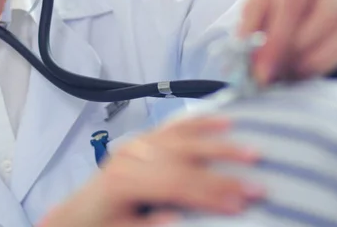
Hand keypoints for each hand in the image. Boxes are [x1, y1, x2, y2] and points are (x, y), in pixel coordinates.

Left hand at [38, 116, 264, 226]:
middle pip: (185, 160)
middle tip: (258, 185)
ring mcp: (138, 144)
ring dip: (219, 144)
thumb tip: (180, 217)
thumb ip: (150, 224)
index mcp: (124, 180)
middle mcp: (132, 156)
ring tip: (252, 149)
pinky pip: (172, 127)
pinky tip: (222, 121)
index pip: (175, 185)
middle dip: (223, 173)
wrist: (78, 213)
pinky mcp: (142, 139)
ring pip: (183, 139)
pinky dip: (198, 123)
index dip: (209, 194)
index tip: (241, 204)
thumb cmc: (102, 225)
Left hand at [239, 0, 336, 83]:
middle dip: (291, 50)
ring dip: (309, 56)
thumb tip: (246, 56)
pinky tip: (303, 68)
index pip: (290, 1)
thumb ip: (252, 24)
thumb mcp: (259, 0)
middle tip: (269, 71)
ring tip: (283, 69)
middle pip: (319, 15)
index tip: (258, 66)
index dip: (274, 38)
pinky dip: (326, 59)